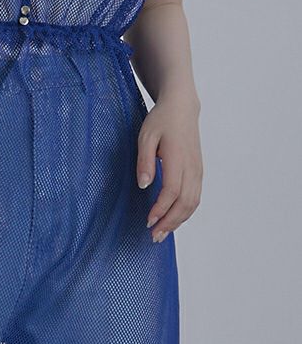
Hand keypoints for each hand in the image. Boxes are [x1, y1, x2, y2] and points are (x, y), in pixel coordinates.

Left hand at [136, 94, 202, 242]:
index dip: (161, 209)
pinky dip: (185, 211)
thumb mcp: (146, 136)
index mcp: (178, 158)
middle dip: (170, 222)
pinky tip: (173, 217)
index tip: (148, 220)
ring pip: (193, 203)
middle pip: (185, 203)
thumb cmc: (161, 120)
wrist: (182, 108)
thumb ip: (145, 161)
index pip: (172, 191)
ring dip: (178, 220)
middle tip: (154, 236)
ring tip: (162, 232)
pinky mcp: (199, 171)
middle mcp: (192, 167)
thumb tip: (144, 186)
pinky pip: (195, 197)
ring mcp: (198, 170)